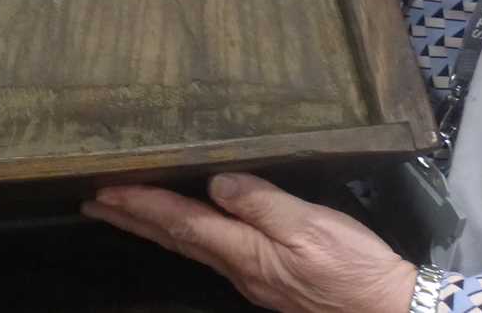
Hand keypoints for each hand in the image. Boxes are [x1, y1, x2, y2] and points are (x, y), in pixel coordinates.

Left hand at [82, 172, 416, 312]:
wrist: (389, 309)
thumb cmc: (354, 269)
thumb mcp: (310, 227)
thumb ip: (261, 203)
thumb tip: (217, 182)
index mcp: (244, 251)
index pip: (180, 221)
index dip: (141, 203)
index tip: (104, 190)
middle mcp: (238, 267)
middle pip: (173, 237)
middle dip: (131, 217)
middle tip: (93, 201)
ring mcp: (251, 276)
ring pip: (187, 245)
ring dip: (150, 225)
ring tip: (120, 210)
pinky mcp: (267, 277)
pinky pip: (209, 249)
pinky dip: (182, 233)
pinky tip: (181, 227)